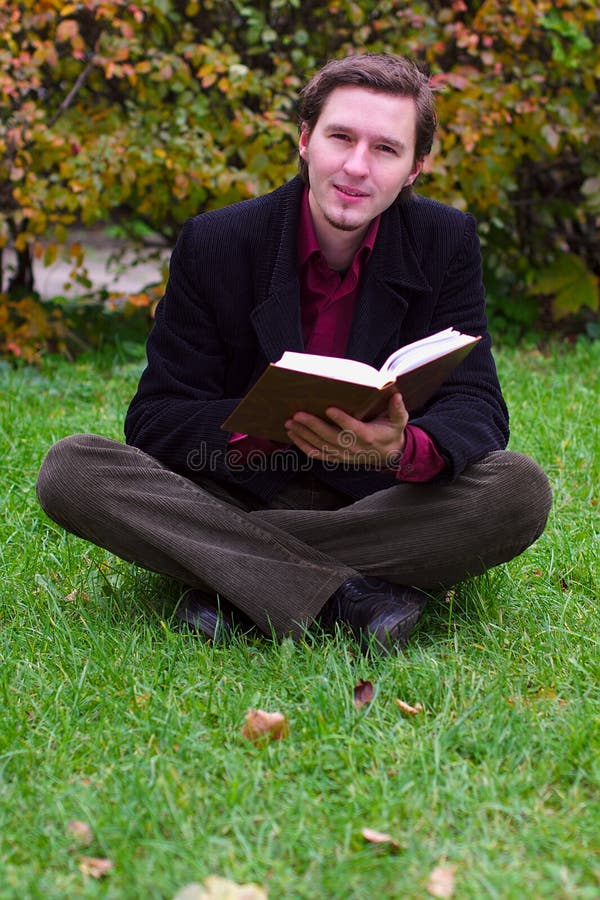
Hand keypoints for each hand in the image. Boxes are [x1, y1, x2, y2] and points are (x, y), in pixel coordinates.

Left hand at [285, 392, 408, 468]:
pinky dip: (303, 446)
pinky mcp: (336, 458)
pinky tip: (292, 436)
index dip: (341, 420)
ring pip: (320, 446)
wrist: (389, 454)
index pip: (353, 429)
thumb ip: (398, 409)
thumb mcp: (399, 420)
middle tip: (298, 414)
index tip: (329, 408)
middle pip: (331, 437)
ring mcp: (343, 455)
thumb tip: (396, 396)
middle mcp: (354, 448)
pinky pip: (317, 454)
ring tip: (290, 423)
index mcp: (368, 436)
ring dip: (303, 435)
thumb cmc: (391, 432)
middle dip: (313, 426)